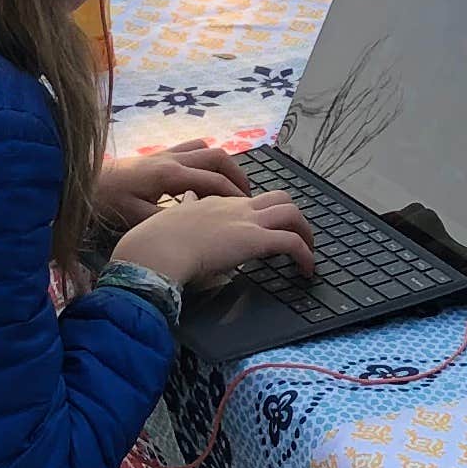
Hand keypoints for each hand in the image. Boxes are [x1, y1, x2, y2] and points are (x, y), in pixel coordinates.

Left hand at [97, 144, 247, 231]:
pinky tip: (201, 178)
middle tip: (245, 196)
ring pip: (205, 148)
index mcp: (171, 175)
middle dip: (237, 174)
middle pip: (218, 157)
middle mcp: (173, 159)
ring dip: (222, 164)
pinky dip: (204, 159)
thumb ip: (169, 220)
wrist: (84, 183)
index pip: (214, 181)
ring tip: (228, 186)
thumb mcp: (137, 218)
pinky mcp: (158, 155)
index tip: (247, 209)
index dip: (234, 194)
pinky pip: (191, 149)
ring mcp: (165, 154)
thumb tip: (196, 226)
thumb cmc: (108, 203)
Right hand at [109, 191, 319, 293]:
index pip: (249, 201)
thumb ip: (187, 211)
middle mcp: (236, 207)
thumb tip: (190, 205)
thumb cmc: (158, 240)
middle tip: (296, 236)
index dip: (262, 215)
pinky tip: (307, 269)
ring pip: (292, 213)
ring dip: (305, 233)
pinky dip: (305, 255)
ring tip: (308, 253)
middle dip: (293, 216)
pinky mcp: (255, 240)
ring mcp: (247, 221)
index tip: (264, 230)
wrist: (158, 248)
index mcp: (216, 203)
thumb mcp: (175, 219)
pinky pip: (292, 242)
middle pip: (279, 197)